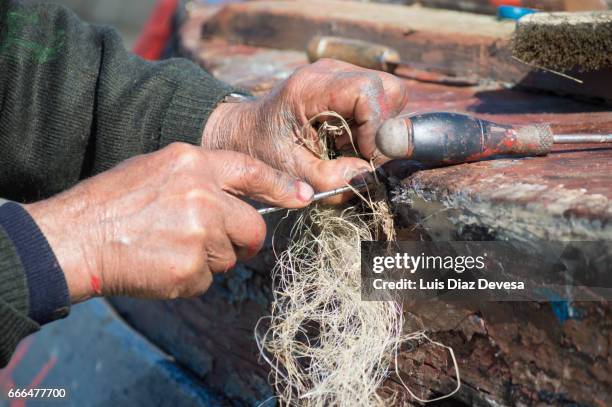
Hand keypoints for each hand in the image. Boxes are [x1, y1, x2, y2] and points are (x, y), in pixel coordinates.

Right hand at [25, 143, 313, 301]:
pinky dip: (191, 278)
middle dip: (242, 240)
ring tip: (171, 248)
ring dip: (210, 259)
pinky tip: (163, 264)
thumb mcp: (157, 168)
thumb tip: (236, 198)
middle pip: (253, 227)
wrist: (77, 237)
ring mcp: (199, 232)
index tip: (304, 197)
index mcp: (193, 163)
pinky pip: (208, 279)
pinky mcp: (191, 268)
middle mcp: (203, 195)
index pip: (252, 171)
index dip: (282, 186)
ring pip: (230, 256)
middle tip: (217, 243)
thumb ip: (201, 178)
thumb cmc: (114, 202)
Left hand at [202, 59, 408, 202]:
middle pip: (387, 89)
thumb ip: (328, 179)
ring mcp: (339, 76)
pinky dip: (369, 127)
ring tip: (346, 148)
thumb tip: (366, 175)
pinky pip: (376, 103)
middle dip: (382, 128)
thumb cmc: (260, 150)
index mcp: (310, 88)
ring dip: (376, 129)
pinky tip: (344, 141)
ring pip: (387, 96)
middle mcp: (329, 73)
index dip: (376, 128)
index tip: (365, 157)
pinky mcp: (344, 86)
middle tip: (359, 154)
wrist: (242, 132)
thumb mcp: (289, 172)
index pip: (368, 91)